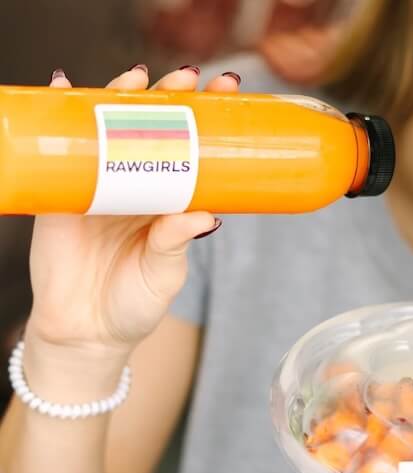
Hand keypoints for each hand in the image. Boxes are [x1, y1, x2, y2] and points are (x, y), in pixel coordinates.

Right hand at [27, 65, 239, 358]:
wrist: (85, 333)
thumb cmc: (133, 305)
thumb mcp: (163, 275)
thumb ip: (175, 244)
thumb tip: (204, 215)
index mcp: (168, 205)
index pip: (190, 152)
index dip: (207, 123)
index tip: (228, 94)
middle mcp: (136, 189)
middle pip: (152, 132)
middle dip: (170, 99)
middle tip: (188, 78)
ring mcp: (99, 188)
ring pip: (110, 132)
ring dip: (121, 99)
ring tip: (137, 77)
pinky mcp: (62, 194)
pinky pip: (63, 151)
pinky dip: (63, 118)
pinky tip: (66, 89)